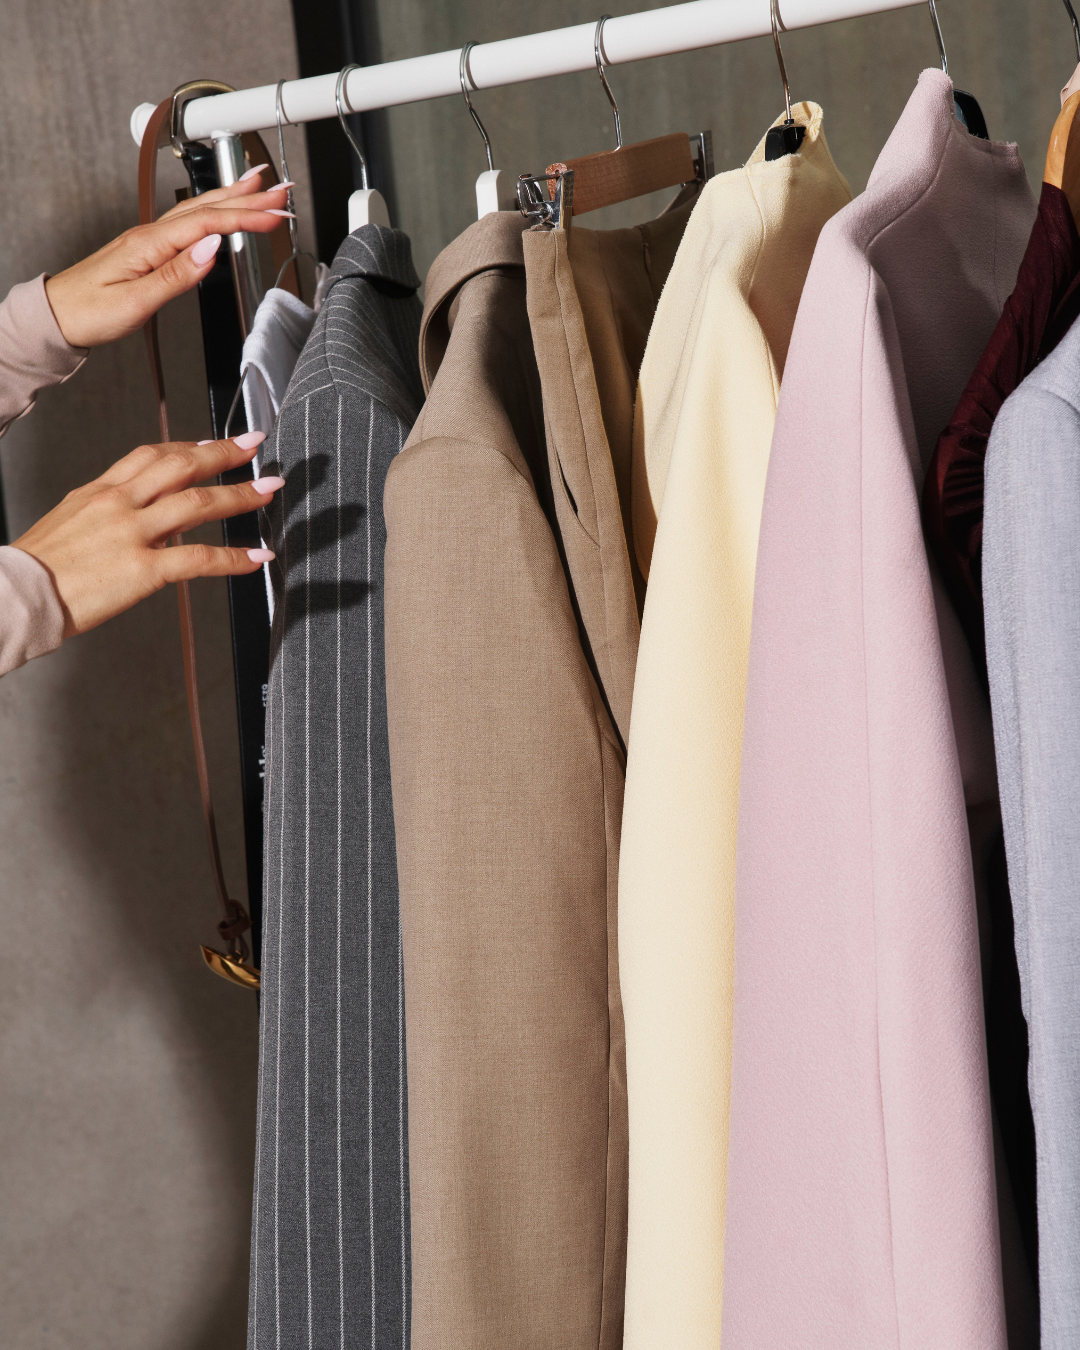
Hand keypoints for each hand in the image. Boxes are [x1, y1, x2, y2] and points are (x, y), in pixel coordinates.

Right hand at [11, 431, 281, 637]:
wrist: (15, 594)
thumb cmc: (38, 567)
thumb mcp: (70, 521)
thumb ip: (109, 512)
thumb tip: (142, 514)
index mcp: (100, 491)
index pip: (151, 455)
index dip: (187, 446)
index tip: (211, 445)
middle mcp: (119, 504)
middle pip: (181, 466)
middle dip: (222, 454)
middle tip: (252, 446)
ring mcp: (132, 534)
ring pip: (198, 503)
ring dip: (240, 495)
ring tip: (267, 490)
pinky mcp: (142, 569)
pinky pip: (199, 558)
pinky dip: (234, 558)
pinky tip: (256, 557)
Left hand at [44, 169, 295, 347]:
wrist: (57, 317)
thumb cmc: (89, 312)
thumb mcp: (135, 301)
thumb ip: (176, 274)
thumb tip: (210, 249)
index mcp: (150, 244)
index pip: (208, 224)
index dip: (245, 218)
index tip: (275, 215)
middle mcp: (150, 235)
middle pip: (207, 208)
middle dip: (247, 197)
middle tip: (280, 189)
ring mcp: (150, 240)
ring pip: (199, 210)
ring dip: (231, 196)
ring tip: (258, 185)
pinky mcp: (149, 250)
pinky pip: (188, 222)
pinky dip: (212, 211)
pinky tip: (221, 211)